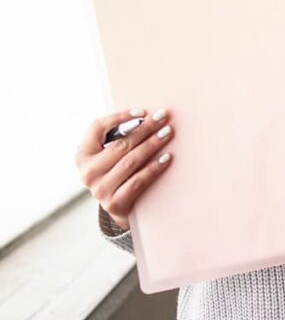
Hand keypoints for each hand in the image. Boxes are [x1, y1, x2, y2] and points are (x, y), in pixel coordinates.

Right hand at [74, 108, 174, 230]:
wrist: (119, 208)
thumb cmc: (118, 172)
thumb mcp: (109, 156)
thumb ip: (118, 138)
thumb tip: (146, 116)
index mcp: (82, 155)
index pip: (96, 128)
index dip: (119, 117)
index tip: (143, 111)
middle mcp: (88, 172)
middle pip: (120, 144)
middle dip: (145, 129)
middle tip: (163, 117)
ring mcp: (100, 189)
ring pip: (130, 161)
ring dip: (152, 145)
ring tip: (167, 133)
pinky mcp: (114, 203)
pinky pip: (138, 181)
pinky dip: (154, 168)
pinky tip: (166, 158)